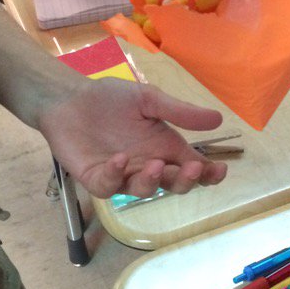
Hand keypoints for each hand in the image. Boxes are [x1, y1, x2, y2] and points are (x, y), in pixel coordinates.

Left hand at [37, 76, 227, 198]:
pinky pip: (109, 186)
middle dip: (185, 180)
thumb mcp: (149, 99)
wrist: (70, 98)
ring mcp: (122, 176)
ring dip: (152, 181)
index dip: (209, 174)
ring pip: (143, 190)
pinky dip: (116, 175)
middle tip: (191, 168)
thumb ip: (180, 112)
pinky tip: (120, 159)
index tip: (220, 169)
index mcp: (165, 149)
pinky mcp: (96, 179)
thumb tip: (218, 118)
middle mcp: (148, 166)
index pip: (193, 168)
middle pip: (173, 185)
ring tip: (155, 164)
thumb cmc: (111, 99)